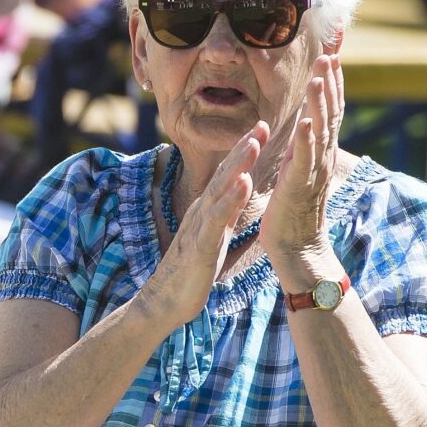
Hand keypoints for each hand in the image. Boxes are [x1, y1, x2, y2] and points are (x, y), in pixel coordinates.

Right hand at [140, 123, 266, 328]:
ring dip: (237, 165)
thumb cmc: (189, 273)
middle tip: (261, 124)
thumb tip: (236, 200)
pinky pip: (217, 219)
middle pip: (224, 174)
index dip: (244, 152)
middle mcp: (202, 213)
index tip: (261, 129)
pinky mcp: (202, 245)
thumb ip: (223, 217)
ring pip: (220, 191)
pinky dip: (231, 199)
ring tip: (253, 143)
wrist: (165, 302)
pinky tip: (243, 183)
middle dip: (243, 148)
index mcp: (208, 212)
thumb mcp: (212, 239)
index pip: (227, 176)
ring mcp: (200, 227)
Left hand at [263, 43, 343, 277]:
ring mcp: (313, 171)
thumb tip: (308, 119)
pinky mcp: (298, 187)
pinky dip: (305, 140)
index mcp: (319, 150)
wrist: (297, 246)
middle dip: (330, 83)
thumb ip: (305, 143)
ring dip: (320, 104)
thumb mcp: (299, 166)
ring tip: (318, 77)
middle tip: (330, 54)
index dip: (331, 82)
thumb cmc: (294, 207)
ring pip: (321, 131)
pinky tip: (304, 121)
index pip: (329, 110)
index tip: (331, 54)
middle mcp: (322, 157)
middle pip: (331, 113)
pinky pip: (304, 161)